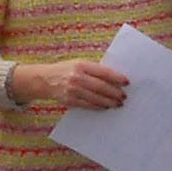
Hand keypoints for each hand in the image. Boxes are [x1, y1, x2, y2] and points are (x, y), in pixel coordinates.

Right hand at [12, 60, 131, 109]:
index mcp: (81, 65)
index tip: (127, 82)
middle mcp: (76, 77)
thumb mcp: (78, 63)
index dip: (116, 77)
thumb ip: (94, 69)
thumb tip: (115, 78)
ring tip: (118, 103)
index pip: (103, 72)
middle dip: (115, 92)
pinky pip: (87, 105)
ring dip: (109, 102)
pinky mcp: (69, 101)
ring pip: (95, 98)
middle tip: (124, 96)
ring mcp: (72, 90)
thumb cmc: (66, 69)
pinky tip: (106, 107)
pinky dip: (98, 106)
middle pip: (101, 87)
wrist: (44, 79)